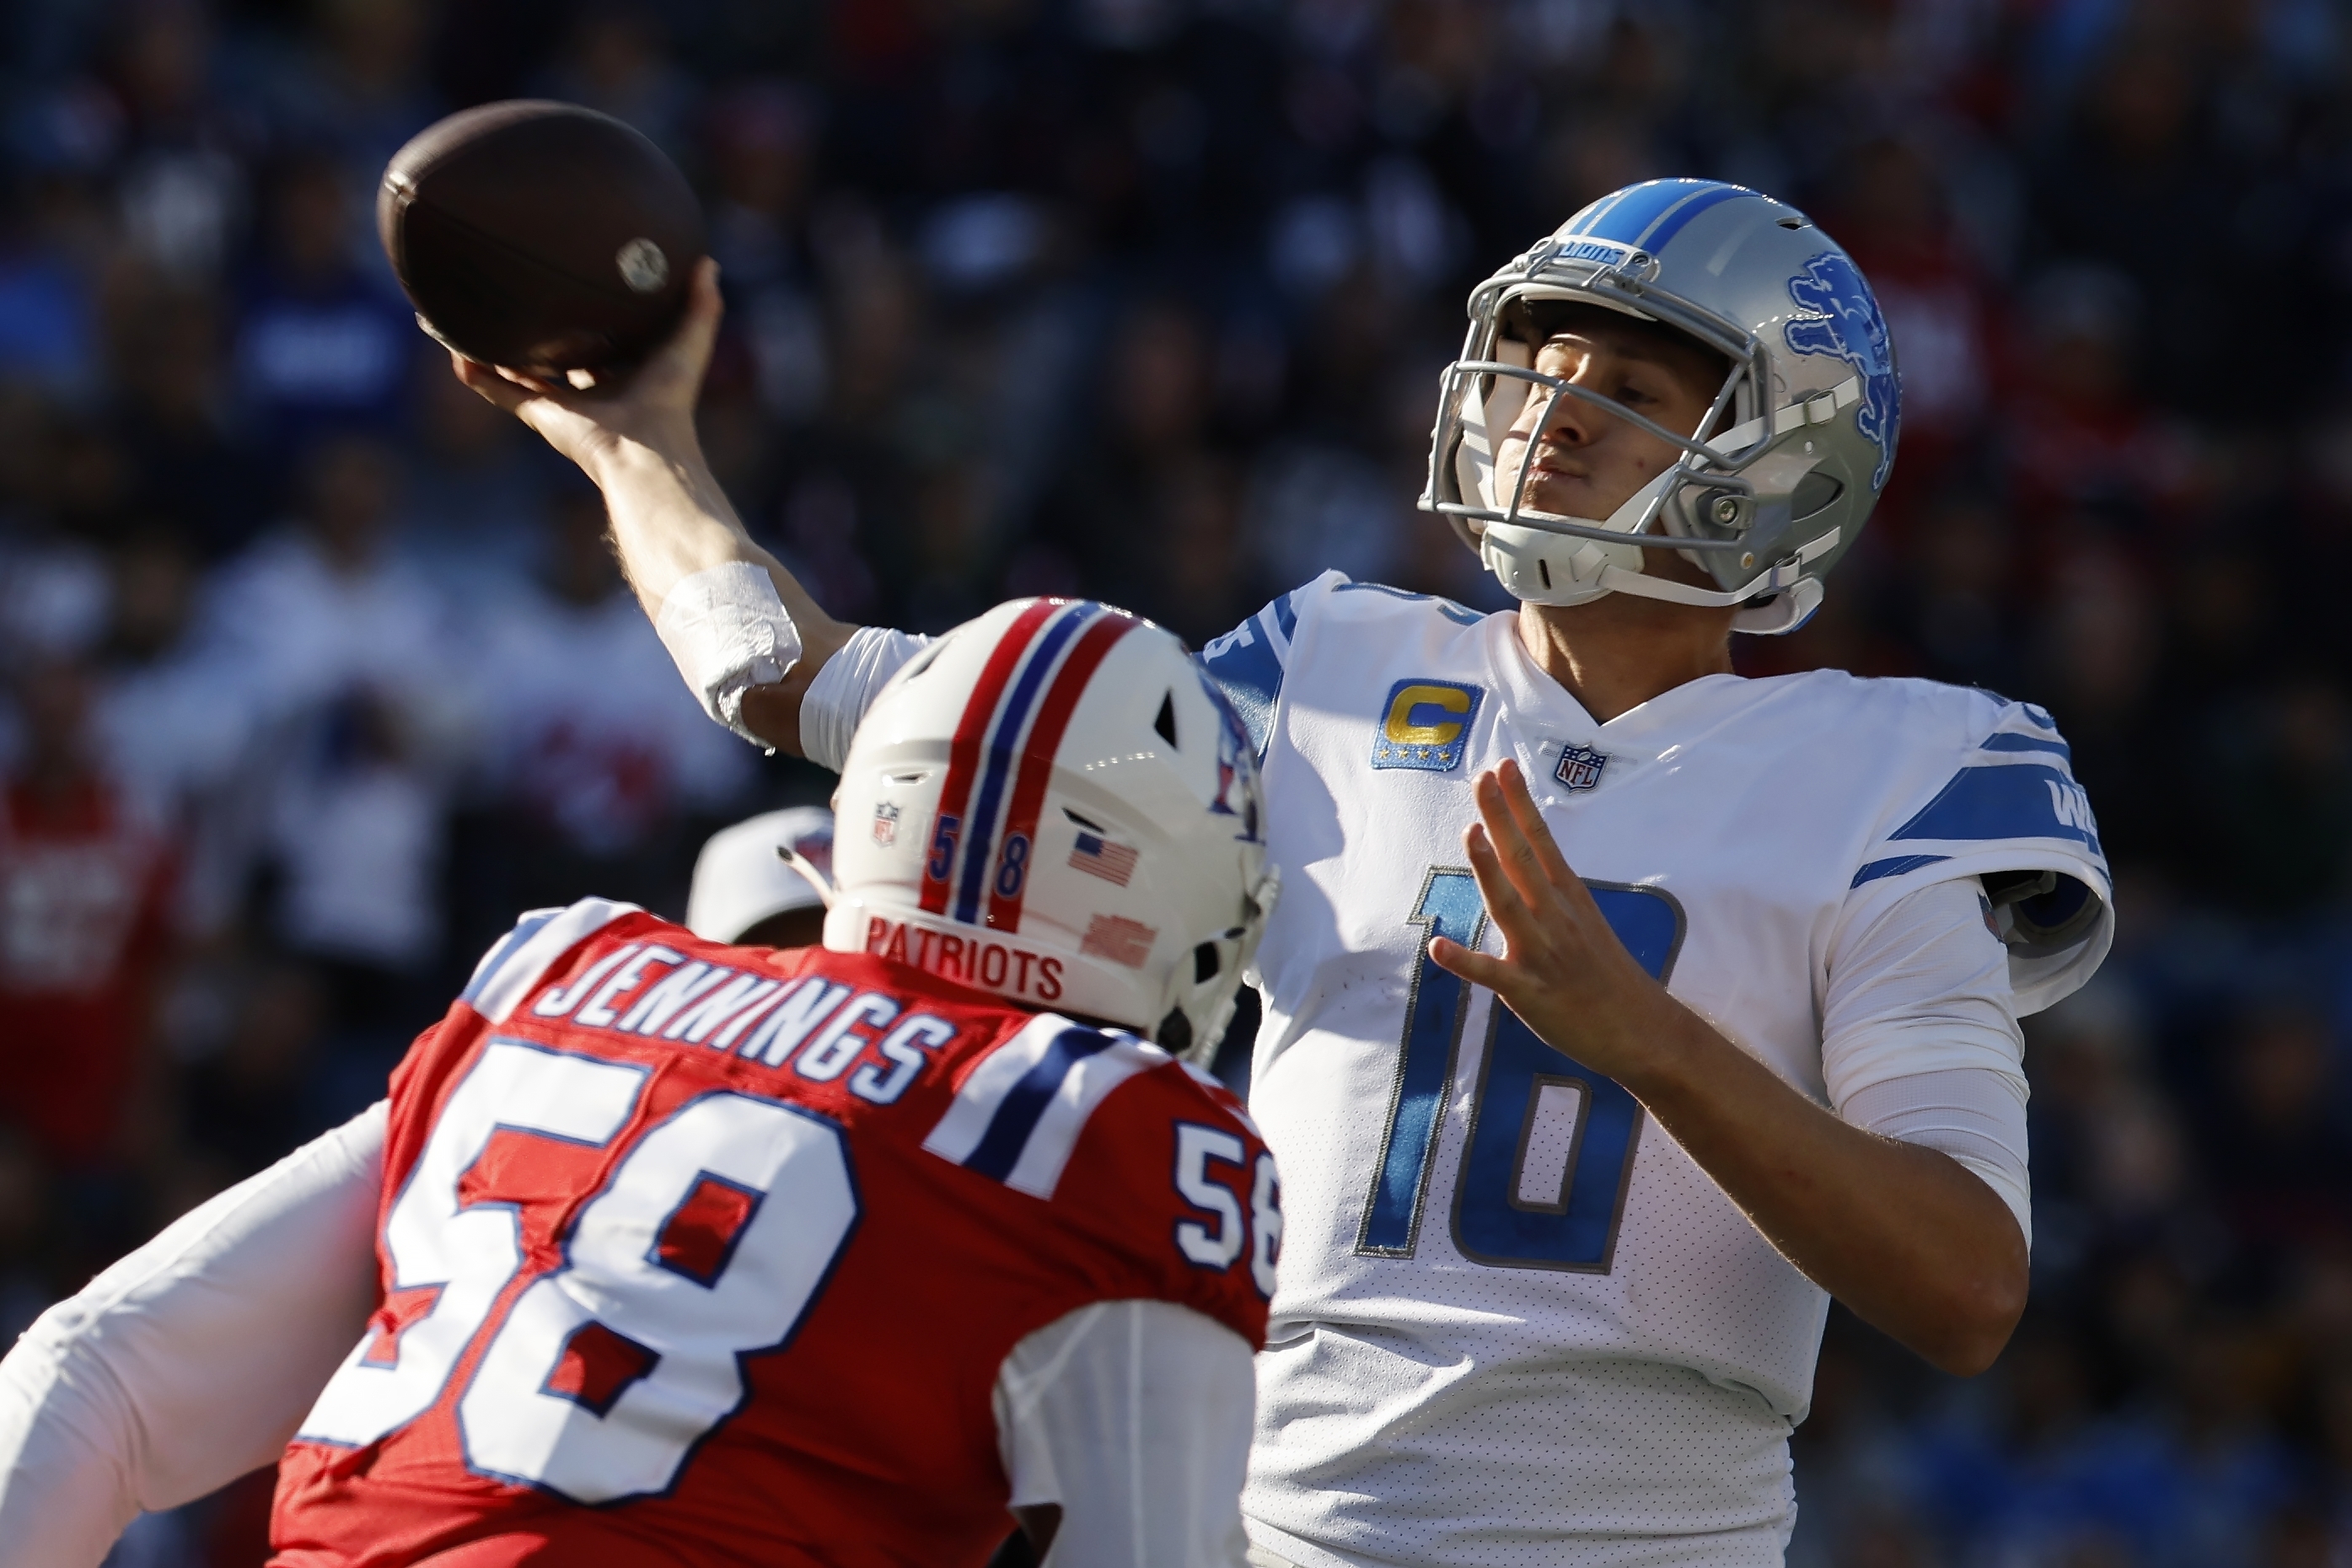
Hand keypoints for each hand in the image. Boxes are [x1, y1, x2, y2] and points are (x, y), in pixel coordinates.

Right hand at [450, 256, 723, 477]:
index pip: (604, 341)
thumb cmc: (670, 398)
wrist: (644, 447)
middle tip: (518, 298)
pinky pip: (499, 391)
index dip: (590, 318)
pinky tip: (453, 351)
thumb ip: (702, 305)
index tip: (573, 288)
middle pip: (559, 357)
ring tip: (470, 319)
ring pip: (521, 374)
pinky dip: (476, 375)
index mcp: (625, 373)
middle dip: (541, 333)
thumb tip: (708, 262)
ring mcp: (562, 405)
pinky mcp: (540, 416)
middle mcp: (591, 390)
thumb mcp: (690, 342)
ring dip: (496, 352)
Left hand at [1427, 758, 1678, 1084]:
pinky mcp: (1527, 992)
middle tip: (1482, 778)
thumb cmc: (1607, 975)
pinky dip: (1463, 961)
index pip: (1540, 840)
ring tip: (1470, 832)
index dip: (1520, 803)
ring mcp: (1541, 953)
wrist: (1642, 1030)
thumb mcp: (1584, 920)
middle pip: (1523, 859)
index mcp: (1568, 898)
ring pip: (1508, 906)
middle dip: (1502, 818)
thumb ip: (1550, 892)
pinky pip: (1490, 974)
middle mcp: (1555, 917)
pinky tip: (1437, 947)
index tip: (1503, 767)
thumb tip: (1519, 858)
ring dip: (1488, 869)